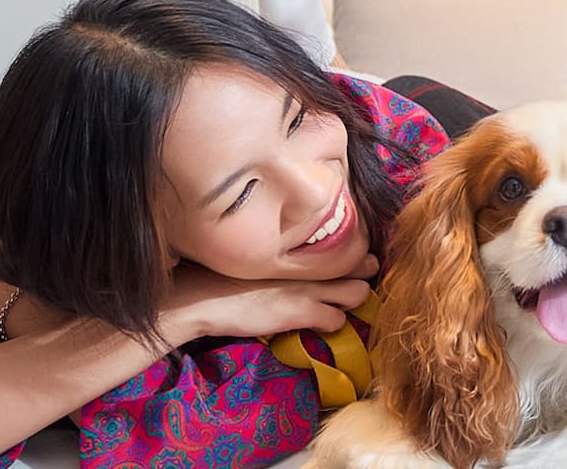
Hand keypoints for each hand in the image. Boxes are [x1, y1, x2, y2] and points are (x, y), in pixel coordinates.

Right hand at [160, 253, 379, 342]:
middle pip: (360, 265)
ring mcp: (308, 287)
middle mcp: (308, 263)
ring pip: (358, 293)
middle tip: (356, 283)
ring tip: (342, 305)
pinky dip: (333, 323)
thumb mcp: (259, 260)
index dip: (355, 256)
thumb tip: (292, 263)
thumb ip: (281, 259)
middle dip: (363, 275)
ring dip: (353, 301)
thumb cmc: (223, 275)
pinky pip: (337, 320)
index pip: (345, 244)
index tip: (357, 262)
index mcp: (296, 246)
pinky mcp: (301, 312)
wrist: (202, 296)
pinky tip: (321, 323)